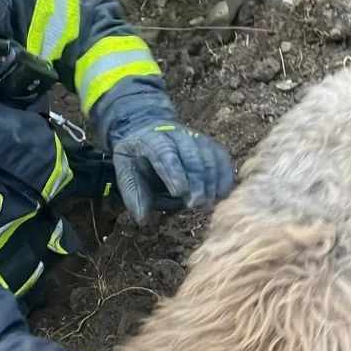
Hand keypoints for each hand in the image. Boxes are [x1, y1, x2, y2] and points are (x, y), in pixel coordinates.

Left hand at [112, 121, 234, 223]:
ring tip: (207, 204)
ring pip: (209, 156)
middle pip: (192, 154)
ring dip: (211, 182)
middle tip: (196, 204)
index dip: (174, 171)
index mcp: (151, 138)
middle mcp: (176, 133)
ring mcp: (196, 137)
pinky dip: (224, 177)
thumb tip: (143, 219)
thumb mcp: (125, 172)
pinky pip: (222, 158)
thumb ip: (133, 193)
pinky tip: (221, 195)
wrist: (148, 131)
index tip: (179, 193)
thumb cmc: (137, 158)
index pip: (165, 151)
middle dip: (196, 181)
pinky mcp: (210, 144)